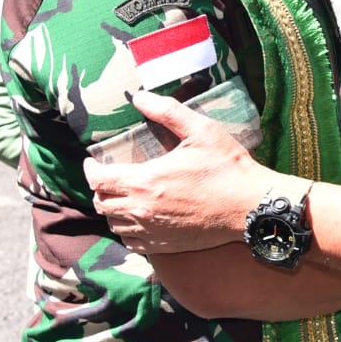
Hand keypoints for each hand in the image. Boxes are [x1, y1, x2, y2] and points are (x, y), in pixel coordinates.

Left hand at [84, 90, 266, 254]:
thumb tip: (139, 97)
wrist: (250, 206)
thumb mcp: (201, 130)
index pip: (99, 179)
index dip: (90, 169)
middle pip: (101, 203)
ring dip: (111, 209)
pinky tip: (136, 220)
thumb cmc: (227, 167)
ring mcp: (152, 230)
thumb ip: (167, 111)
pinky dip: (126, 230)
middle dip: (99, 188)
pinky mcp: (164, 244)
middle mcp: (141, 210)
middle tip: (109, 176)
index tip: (93, 161)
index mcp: (145, 181)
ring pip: (113, 224)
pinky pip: (131, 241)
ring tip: (121, 196)